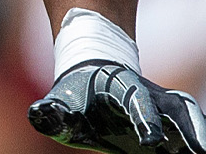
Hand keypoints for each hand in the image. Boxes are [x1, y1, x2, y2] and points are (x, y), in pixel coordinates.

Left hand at [31, 61, 205, 152]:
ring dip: (198, 135)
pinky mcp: (169, 127)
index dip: (145, 118)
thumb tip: (40, 114)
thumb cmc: (74, 97)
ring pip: (188, 117)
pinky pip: (188, 133)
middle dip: (190, 128)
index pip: (137, 99)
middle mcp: (149, 95)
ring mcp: (163, 110)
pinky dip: (193, 141)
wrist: (91, 82)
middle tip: (199, 151)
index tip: (150, 142)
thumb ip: (52, 111)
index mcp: (121, 86)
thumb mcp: (59, 103)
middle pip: (176, 107)